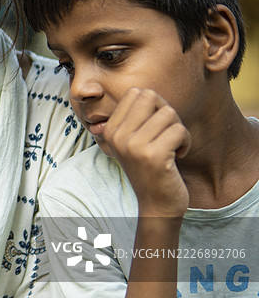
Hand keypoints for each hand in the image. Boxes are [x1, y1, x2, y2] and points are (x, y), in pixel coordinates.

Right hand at [104, 88, 189, 218]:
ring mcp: (134, 146)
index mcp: (111, 130)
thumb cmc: (150, 169)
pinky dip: (186, 142)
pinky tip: (178, 156)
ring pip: (169, 113)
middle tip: (167, 132)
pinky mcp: (153, 156)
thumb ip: (135, 118)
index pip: (136, 93)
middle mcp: (118, 136)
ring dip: (179, 129)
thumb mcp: (133, 142)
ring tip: (173, 146)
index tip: (156, 125)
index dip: (154, 104)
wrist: (156, 204)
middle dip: (166, 111)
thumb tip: (145, 92)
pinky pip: (179, 131)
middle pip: (151, 96)